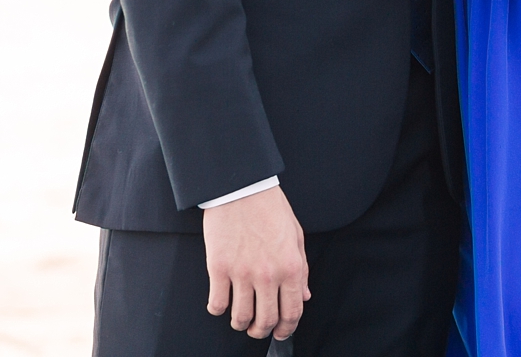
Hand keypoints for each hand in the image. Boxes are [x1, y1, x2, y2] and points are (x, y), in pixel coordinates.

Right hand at [203, 185, 309, 339]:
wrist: (242, 187)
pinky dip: (218, 309)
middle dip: (261, 331)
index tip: (281, 332)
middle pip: (265, 320)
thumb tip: (303, 295)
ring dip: (240, 323)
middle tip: (257, 329)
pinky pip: (217, 303)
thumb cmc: (269, 207)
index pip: (292, 311)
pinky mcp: (219, 268)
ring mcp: (242, 273)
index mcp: (290, 267)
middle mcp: (268, 275)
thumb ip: (302, 268)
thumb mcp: (295, 235)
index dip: (287, 329)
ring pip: (240, 317)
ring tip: (239, 318)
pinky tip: (221, 302)